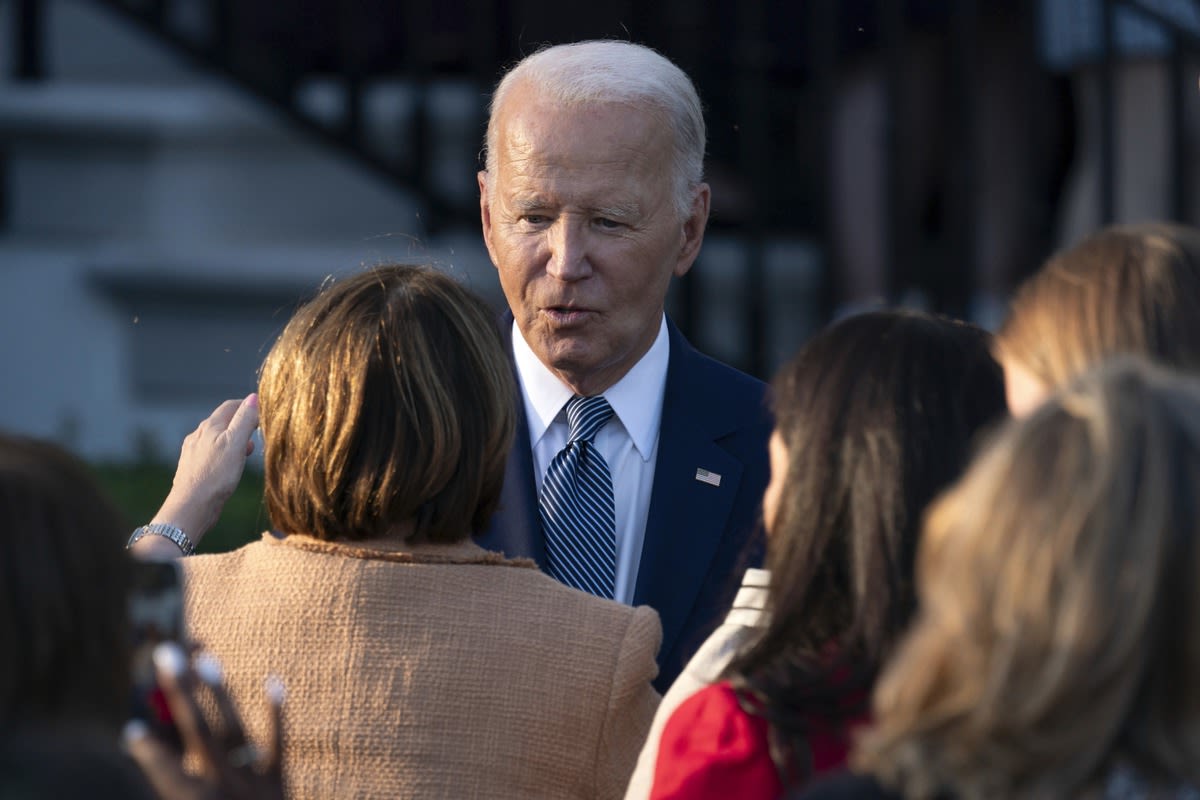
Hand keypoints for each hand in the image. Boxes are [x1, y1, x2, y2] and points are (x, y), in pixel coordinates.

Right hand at [124, 642, 284, 799]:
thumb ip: (173, 791)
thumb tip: (155, 755)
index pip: (163, 771)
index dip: (147, 753)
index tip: (130, 731)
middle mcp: (223, 788)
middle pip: (197, 731)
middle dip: (179, 692)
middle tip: (165, 653)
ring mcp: (253, 782)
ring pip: (234, 729)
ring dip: (219, 692)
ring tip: (205, 657)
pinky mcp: (279, 782)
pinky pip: (278, 743)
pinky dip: (276, 713)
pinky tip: (274, 679)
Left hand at [143, 396, 259, 552]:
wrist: (191, 507)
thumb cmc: (216, 476)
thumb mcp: (236, 444)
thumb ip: (244, 420)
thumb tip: (253, 397)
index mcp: (210, 426)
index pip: (231, 406)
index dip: (248, 405)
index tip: (263, 410)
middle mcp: (199, 435)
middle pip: (223, 421)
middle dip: (241, 422)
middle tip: (259, 430)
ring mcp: (193, 451)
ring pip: (216, 438)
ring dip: (233, 439)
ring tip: (247, 450)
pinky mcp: (192, 467)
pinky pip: (211, 453)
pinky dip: (224, 453)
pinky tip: (229, 466)